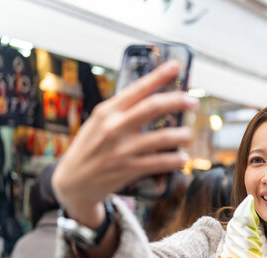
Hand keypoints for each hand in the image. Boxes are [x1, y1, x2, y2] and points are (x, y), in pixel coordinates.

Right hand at [52, 61, 197, 227]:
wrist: (73, 182)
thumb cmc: (90, 148)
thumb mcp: (99, 123)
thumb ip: (122, 111)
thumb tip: (154, 99)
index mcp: (107, 111)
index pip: (137, 88)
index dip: (159, 76)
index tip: (176, 66)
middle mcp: (114, 126)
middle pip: (154, 107)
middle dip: (178, 101)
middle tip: (193, 101)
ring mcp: (122, 149)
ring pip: (163, 137)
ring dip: (182, 134)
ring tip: (188, 134)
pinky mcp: (129, 169)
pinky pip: (160, 162)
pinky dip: (176, 160)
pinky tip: (182, 158)